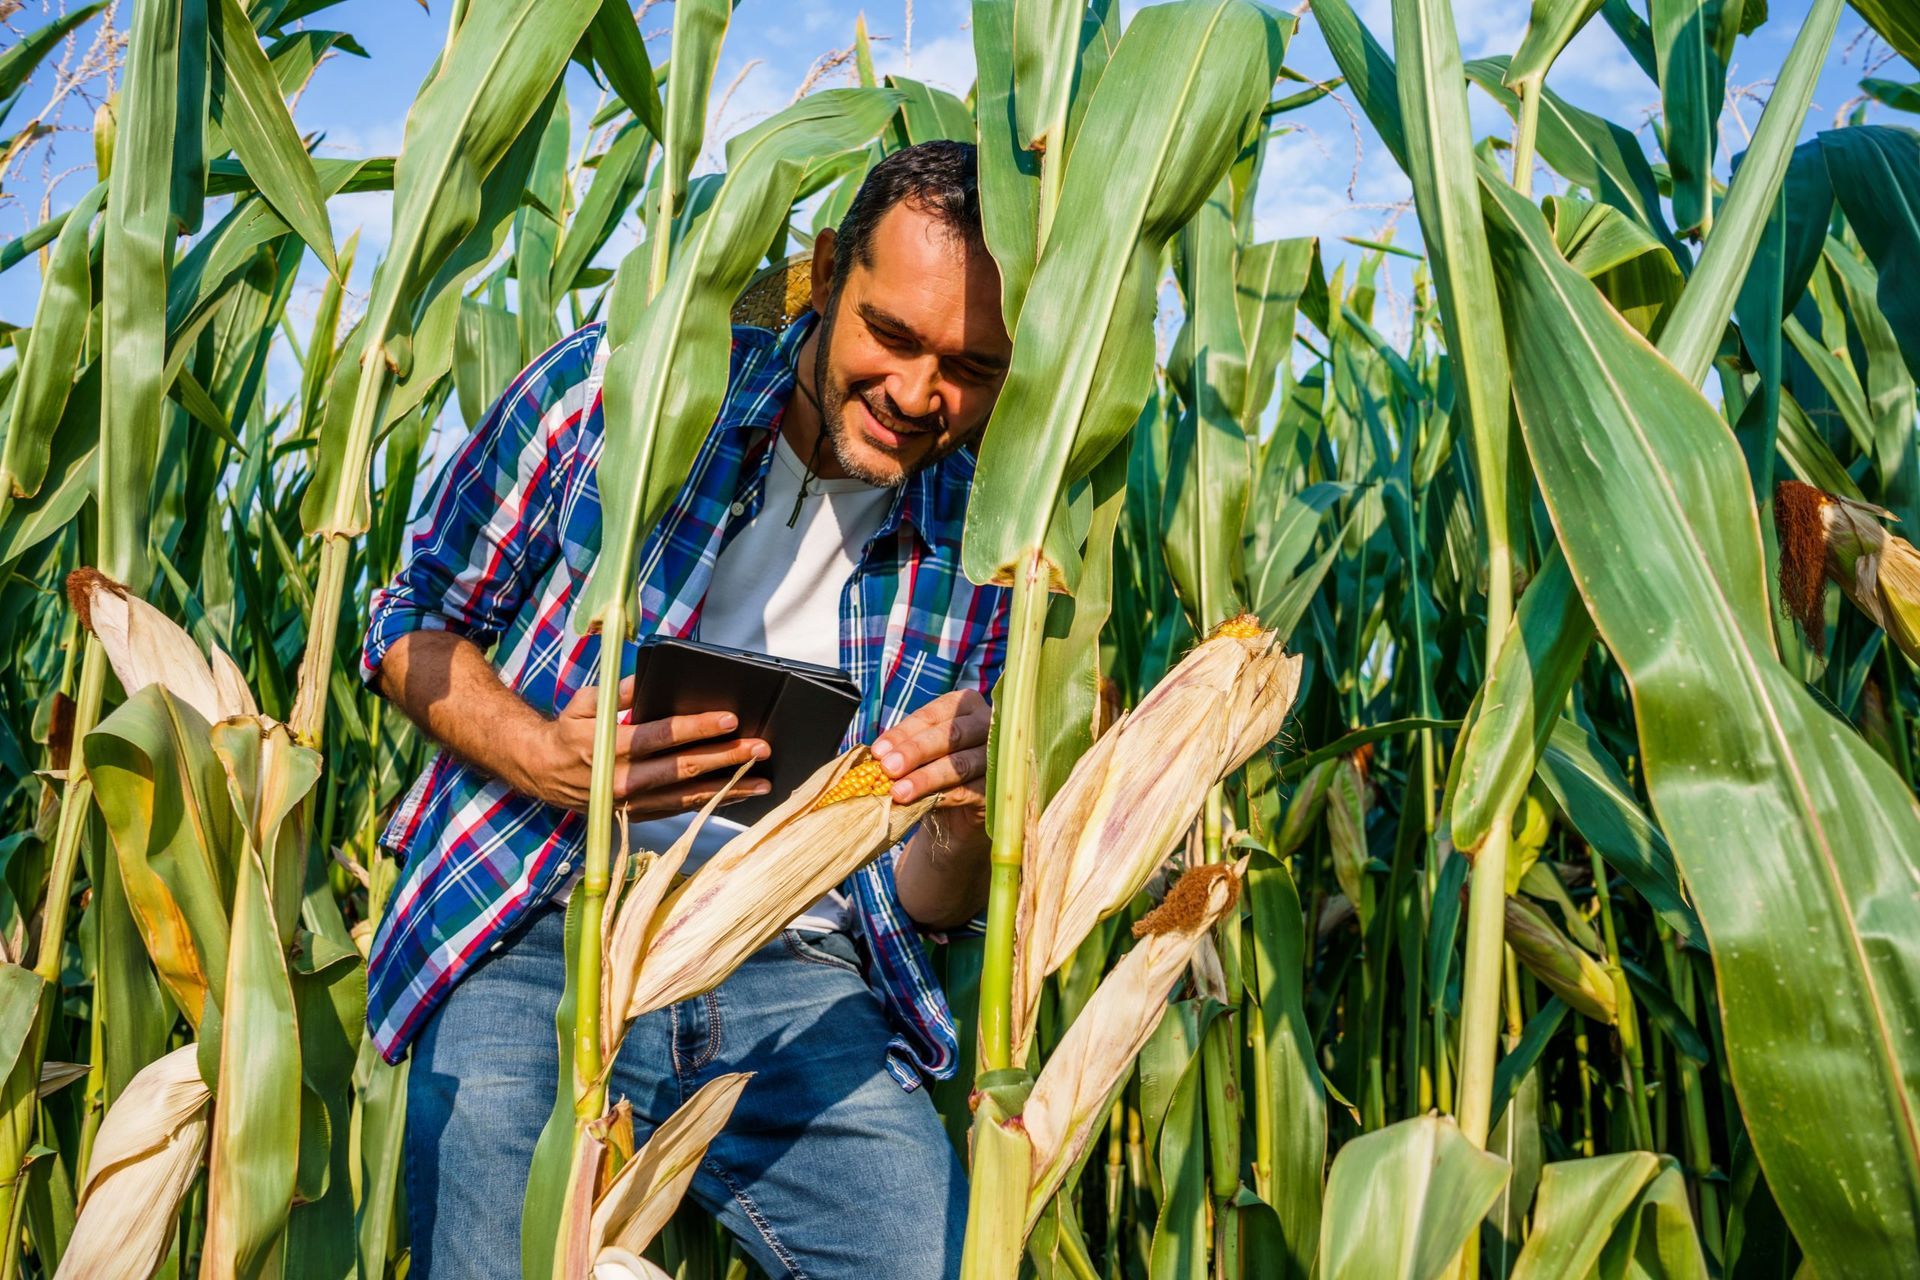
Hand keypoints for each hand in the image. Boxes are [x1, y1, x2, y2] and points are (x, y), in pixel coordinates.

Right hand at [512, 675, 771, 816]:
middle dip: (726, 758)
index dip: (697, 728)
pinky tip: (738, 795)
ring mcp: (632, 803)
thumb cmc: (568, 732)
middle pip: (683, 769)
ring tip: (763, 782)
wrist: (542, 772)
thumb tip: (650, 679)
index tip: (730, 719)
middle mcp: (623, 780)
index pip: (661, 736)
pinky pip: (681, 809)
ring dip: (729, 789)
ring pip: (688, 796)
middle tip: (760, 748)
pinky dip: (712, 803)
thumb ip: (619, 692)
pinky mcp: (639, 815)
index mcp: (609, 747)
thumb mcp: (585, 703)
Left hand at [871, 689, 989, 851]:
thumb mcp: (919, 755)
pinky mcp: (998, 789)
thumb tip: (878, 756)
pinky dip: (942, 797)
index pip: (931, 716)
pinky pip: (969, 791)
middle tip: (888, 769)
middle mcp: (986, 725)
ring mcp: (997, 757)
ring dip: (925, 778)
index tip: (878, 752)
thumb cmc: (936, 772)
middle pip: (950, 735)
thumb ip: (903, 750)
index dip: (903, 734)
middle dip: (914, 752)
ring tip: (898, 792)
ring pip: (959, 765)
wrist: (958, 816)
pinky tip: (922, 804)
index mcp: (964, 705)